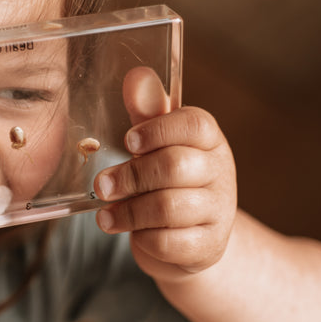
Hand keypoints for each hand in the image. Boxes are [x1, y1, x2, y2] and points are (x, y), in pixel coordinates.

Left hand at [93, 67, 236, 281]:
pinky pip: (171, 242)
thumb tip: (136, 75)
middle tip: (101, 185)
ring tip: (104, 215)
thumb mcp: (157, 146)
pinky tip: (128, 232)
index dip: (159, 130)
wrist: (191, 240)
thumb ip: (146, 114)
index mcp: (208, 140)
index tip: (129, 140)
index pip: (195, 124)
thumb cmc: (167, 182)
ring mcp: (219, 211)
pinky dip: (144, 238)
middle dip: (131, 176)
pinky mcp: (208, 247)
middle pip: (176, 167)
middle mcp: (220, 172)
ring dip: (128, 211)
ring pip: (169, 208)